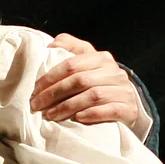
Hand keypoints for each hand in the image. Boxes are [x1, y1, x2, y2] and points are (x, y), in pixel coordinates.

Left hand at [30, 33, 144, 129]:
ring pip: (93, 96)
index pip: (72, 64)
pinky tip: (78, 119)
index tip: (35, 90)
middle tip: (37, 105)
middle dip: (54, 93)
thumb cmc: (101, 84)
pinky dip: (92, 114)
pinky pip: (109, 110)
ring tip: (51, 115)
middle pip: (80, 80)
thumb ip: (71, 49)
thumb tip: (51, 44)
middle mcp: (114, 72)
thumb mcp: (88, 64)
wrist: (127, 105)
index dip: (51, 77)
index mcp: (101, 58)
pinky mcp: (129, 108)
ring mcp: (123, 90)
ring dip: (68, 107)